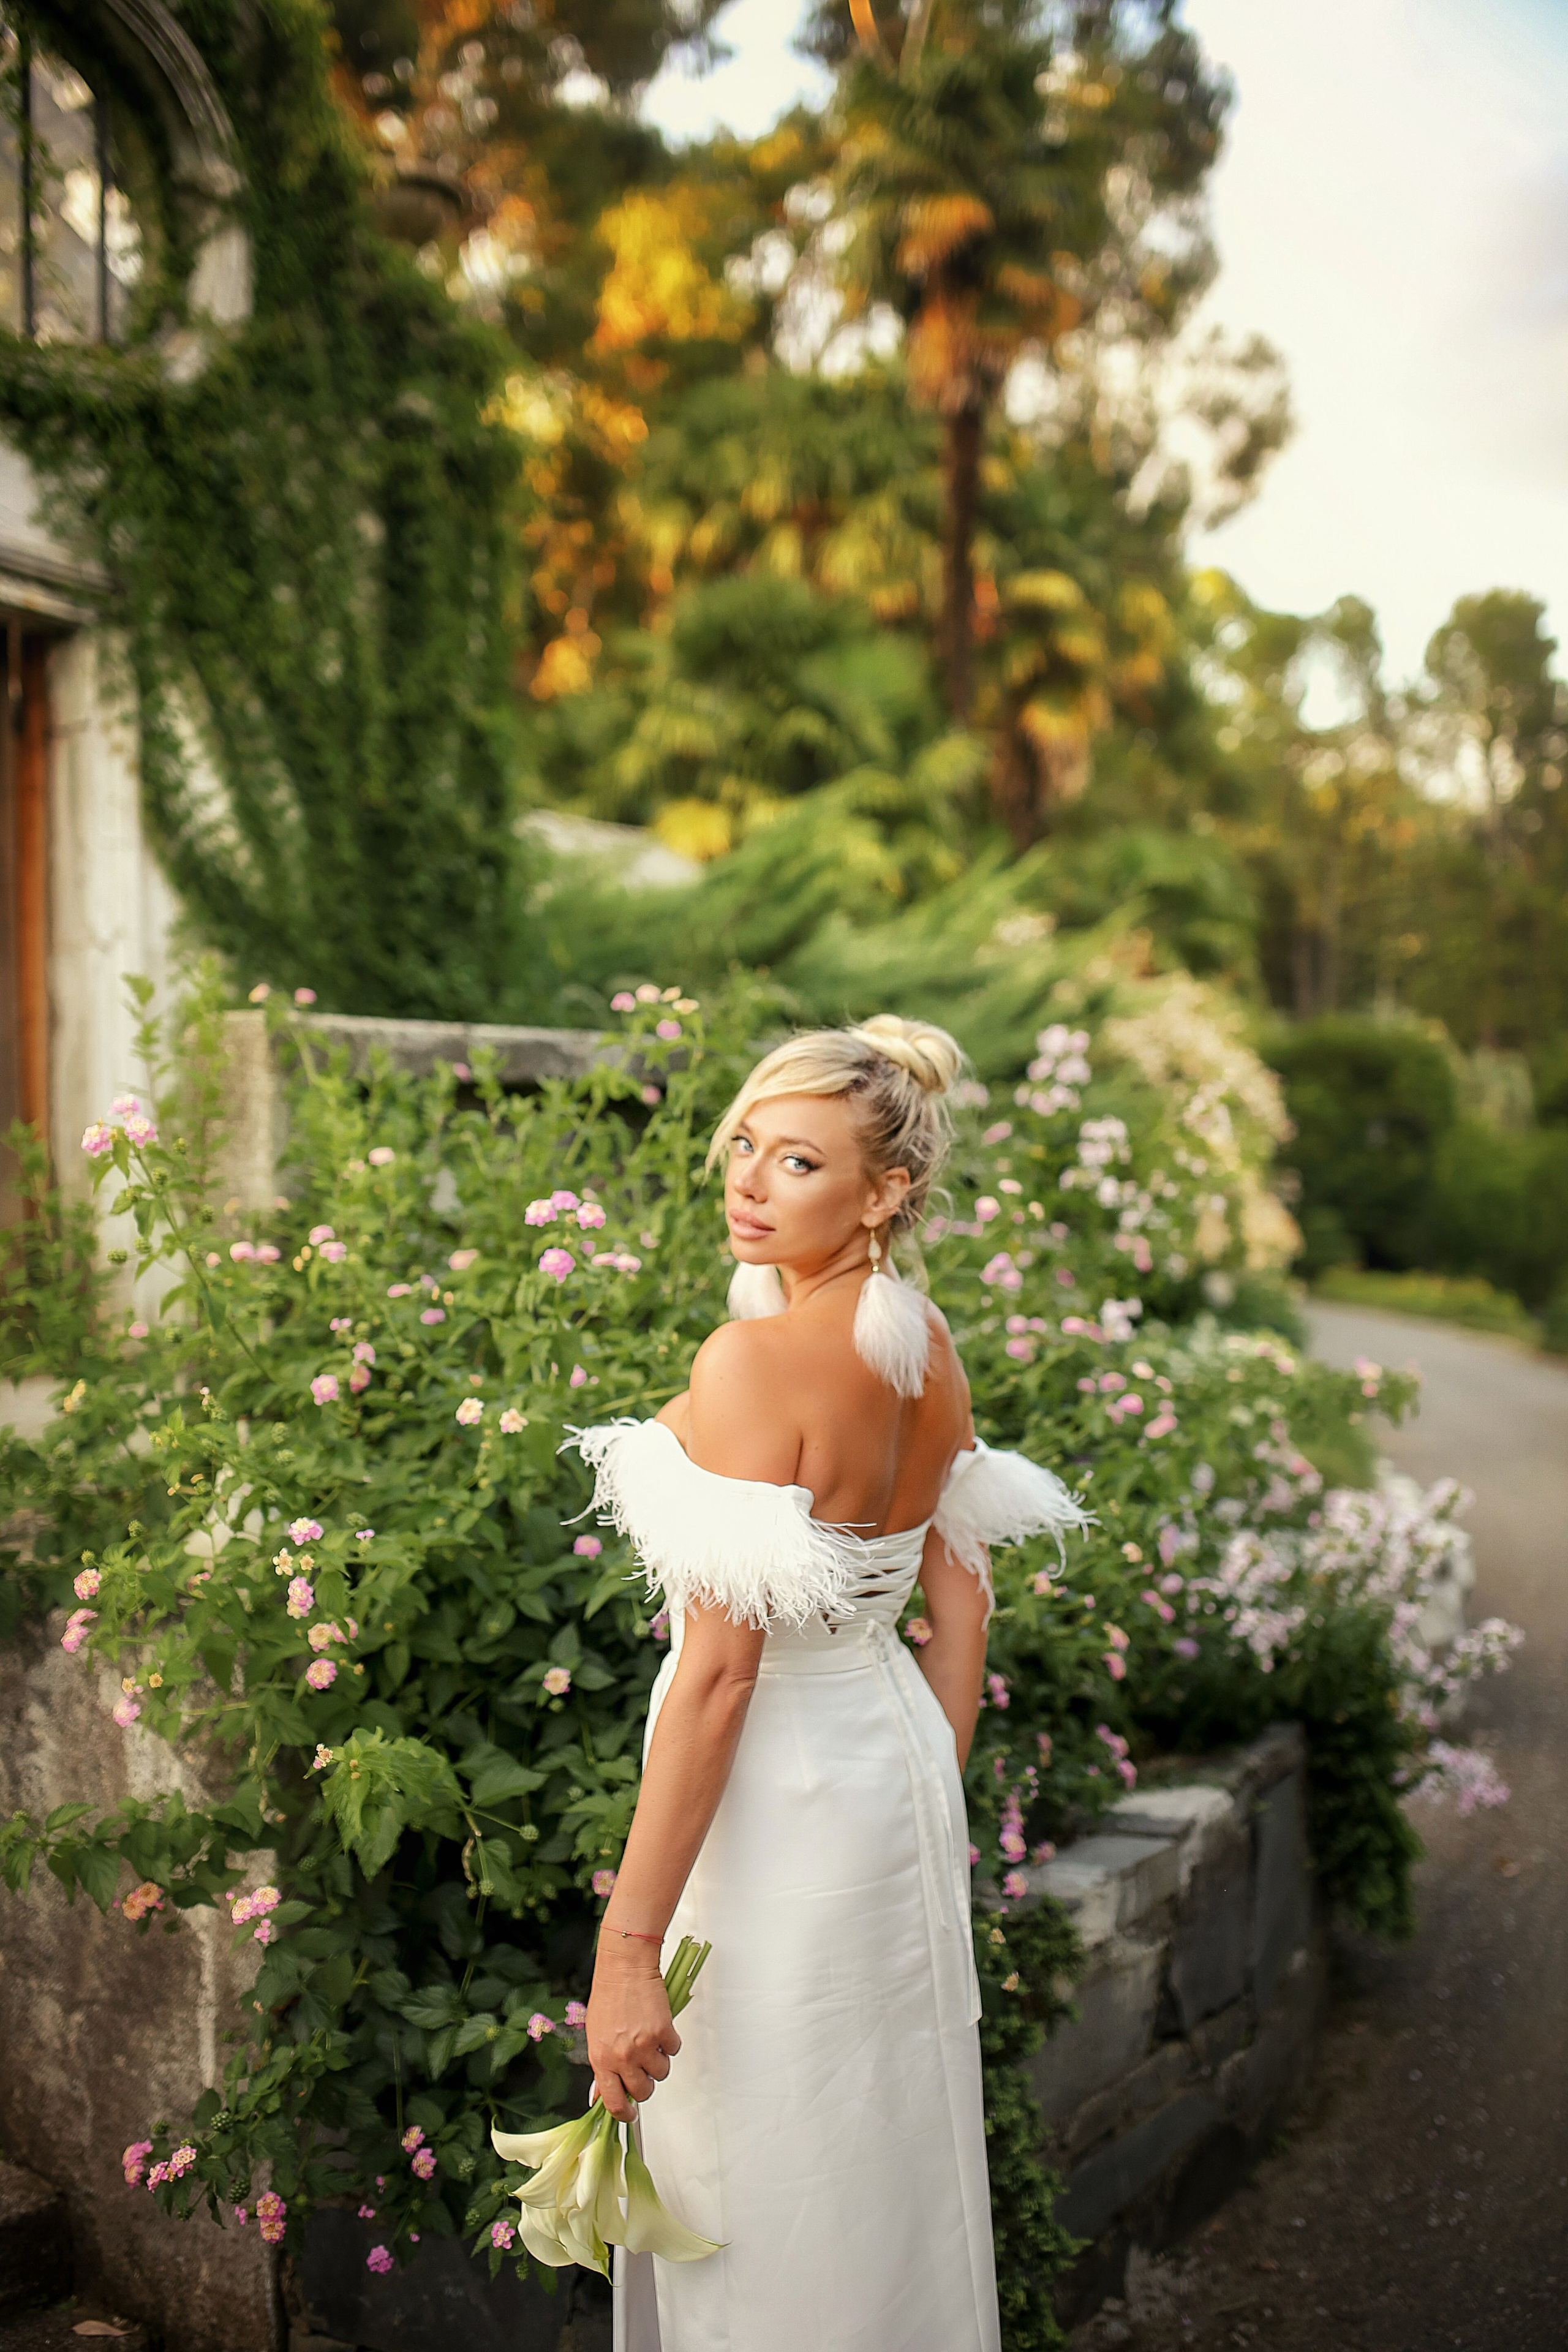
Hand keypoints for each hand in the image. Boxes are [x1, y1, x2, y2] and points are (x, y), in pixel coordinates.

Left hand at [587, 1941, 681, 2123]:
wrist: (624, 1968)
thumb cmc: (608, 1997)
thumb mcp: (595, 2036)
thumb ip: (601, 2067)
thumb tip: (599, 2094)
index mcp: (601, 2059)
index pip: (613, 2101)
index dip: (624, 2114)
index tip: (630, 2114)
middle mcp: (622, 2057)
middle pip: (643, 2091)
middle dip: (646, 2083)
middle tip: (643, 2067)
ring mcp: (644, 2045)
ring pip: (661, 2072)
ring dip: (659, 2060)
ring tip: (650, 2041)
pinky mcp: (663, 2031)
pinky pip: (674, 2050)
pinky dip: (670, 2041)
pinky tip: (659, 2027)